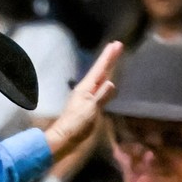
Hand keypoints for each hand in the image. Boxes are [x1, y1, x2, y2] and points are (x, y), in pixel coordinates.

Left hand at [43, 41, 122, 162]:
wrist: (64, 137)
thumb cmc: (76, 124)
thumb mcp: (90, 110)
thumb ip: (101, 97)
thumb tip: (112, 83)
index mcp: (86, 88)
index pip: (100, 69)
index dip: (109, 57)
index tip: (116, 44)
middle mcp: (86, 89)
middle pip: (100, 71)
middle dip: (109, 59)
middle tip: (117, 45)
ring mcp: (86, 97)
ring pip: (99, 78)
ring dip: (107, 68)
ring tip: (113, 59)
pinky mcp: (88, 105)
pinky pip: (99, 88)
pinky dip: (104, 81)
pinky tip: (106, 81)